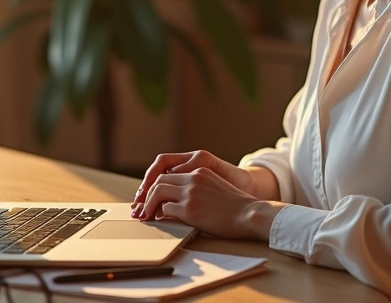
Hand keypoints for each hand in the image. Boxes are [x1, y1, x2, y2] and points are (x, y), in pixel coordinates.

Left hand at [133, 167, 283, 240]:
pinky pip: (165, 209)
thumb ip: (197, 187)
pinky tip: (158, 220)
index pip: (169, 172)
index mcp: (199, 170)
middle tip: (140, 207)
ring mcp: (191, 192)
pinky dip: (159, 215)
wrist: (250, 214)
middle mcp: (193, 177)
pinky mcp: (190, 209)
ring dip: (148, 204)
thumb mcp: (214, 187)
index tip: (148, 196)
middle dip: (146, 194)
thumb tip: (176, 200)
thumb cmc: (236, 207)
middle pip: (159, 179)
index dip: (155, 184)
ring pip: (157, 192)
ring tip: (144, 215)